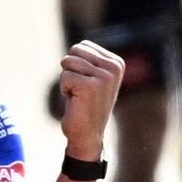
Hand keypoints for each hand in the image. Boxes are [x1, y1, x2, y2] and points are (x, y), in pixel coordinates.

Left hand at [57, 41, 123, 159]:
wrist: (87, 136)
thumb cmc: (86, 106)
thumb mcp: (94, 78)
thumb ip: (90, 60)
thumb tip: (79, 46)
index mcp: (117, 63)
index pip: (83, 45)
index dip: (77, 64)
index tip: (86, 83)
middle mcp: (114, 68)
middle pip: (75, 50)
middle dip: (70, 70)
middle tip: (80, 90)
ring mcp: (104, 77)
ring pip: (68, 62)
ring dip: (67, 80)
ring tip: (78, 96)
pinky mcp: (90, 87)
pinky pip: (64, 76)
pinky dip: (64, 90)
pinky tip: (75, 102)